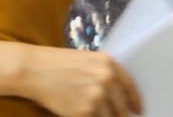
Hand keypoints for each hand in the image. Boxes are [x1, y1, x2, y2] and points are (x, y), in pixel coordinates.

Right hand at [19, 47, 140, 116]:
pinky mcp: (86, 110)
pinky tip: (81, 116)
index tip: (137, 110)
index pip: (130, 87)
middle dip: (120, 115)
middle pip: (122, 106)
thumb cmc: (57, 65)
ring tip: (93, 114)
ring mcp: (97, 95)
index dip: (135, 101)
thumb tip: (115, 96)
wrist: (35, 70)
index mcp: (109, 64)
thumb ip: (103, 75)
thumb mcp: (86, 61)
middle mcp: (107, 78)